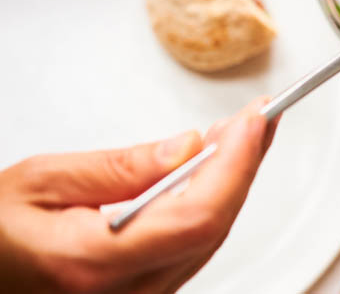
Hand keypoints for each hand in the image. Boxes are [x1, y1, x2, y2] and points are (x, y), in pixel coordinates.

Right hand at [0, 98, 279, 292]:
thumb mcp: (41, 181)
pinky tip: (213, 173)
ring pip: (208, 240)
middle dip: (243, 165)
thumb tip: (187, 147)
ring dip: (232, 183)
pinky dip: (210, 205)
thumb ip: (120, 168)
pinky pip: (190, 249)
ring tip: (239, 135)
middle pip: (212, 228)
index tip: (254, 121)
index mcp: (91, 264)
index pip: (196, 216)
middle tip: (257, 117)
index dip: (236, 165)